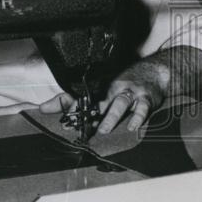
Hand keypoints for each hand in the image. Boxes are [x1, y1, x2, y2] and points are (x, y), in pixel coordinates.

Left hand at [39, 58, 169, 133]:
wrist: (156, 71)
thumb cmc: (130, 82)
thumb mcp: (110, 88)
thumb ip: (93, 105)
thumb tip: (70, 120)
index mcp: (103, 88)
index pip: (80, 95)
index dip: (62, 102)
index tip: (44, 108)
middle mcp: (114, 89)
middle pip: (97, 100)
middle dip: (85, 113)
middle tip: (75, 126)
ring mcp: (130, 93)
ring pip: (119, 103)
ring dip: (111, 116)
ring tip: (103, 130)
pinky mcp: (146, 98)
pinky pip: (142, 108)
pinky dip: (137, 117)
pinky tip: (132, 126)